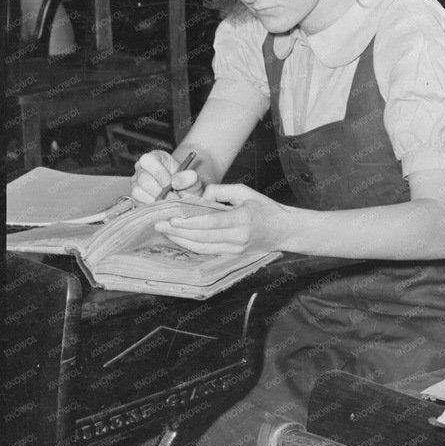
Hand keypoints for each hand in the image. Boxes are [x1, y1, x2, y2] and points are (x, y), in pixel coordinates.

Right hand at [131, 149, 201, 204]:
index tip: (170, 183)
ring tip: (169, 201)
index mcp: (156, 158)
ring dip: (155, 199)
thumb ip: (189, 178)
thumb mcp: (193, 180)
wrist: (185, 196)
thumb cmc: (187, 184)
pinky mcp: (136, 197)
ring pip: (137, 191)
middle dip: (158, 190)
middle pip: (142, 178)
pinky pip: (138, 203)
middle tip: (172, 196)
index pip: (147, 160)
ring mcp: (137, 183)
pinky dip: (151, 206)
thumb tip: (175, 182)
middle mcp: (142, 169)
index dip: (158, 172)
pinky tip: (162, 206)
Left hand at [155, 182, 289, 254]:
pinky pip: (208, 251)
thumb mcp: (245, 192)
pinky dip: (192, 246)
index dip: (190, 222)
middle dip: (179, 232)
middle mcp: (239, 236)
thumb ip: (220, 191)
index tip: (173, 219)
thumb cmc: (265, 208)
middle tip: (160, 225)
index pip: (212, 222)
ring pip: (202, 247)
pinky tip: (181, 240)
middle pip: (203, 237)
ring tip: (166, 233)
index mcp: (243, 218)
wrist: (284, 230)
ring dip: (182, 241)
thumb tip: (198, 198)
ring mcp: (236, 248)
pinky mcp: (233, 254)